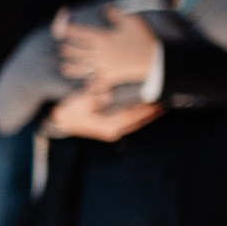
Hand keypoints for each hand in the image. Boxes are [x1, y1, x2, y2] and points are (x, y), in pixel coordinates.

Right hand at [45, 89, 161, 141]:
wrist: (60, 121)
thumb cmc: (70, 110)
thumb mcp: (80, 101)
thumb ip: (95, 97)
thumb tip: (108, 93)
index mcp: (110, 124)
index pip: (134, 115)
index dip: (147, 108)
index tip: (159, 99)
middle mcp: (114, 130)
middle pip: (138, 121)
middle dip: (151, 112)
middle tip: (165, 102)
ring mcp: (112, 131)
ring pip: (135, 123)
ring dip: (146, 116)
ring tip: (158, 107)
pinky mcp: (109, 129)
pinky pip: (128, 123)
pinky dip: (138, 117)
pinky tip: (142, 110)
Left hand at [56, 6, 158, 88]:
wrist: (155, 60)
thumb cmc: (143, 38)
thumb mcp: (131, 21)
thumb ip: (116, 14)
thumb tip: (105, 8)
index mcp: (103, 39)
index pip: (82, 33)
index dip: (70, 31)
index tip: (61, 30)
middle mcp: (100, 53)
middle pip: (79, 51)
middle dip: (69, 50)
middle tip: (62, 50)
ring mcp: (104, 67)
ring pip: (83, 67)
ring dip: (72, 67)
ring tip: (64, 67)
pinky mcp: (111, 77)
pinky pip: (97, 83)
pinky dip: (89, 86)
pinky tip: (82, 87)